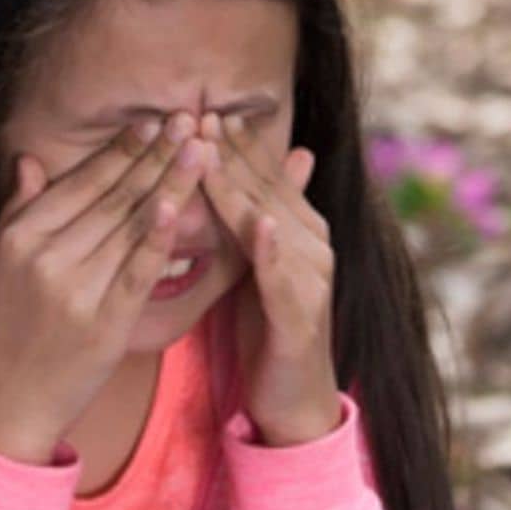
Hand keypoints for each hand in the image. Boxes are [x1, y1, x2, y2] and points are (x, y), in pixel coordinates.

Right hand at [0, 113, 207, 462]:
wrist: (12, 402)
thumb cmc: (9, 332)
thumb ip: (19, 212)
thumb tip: (31, 160)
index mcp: (22, 237)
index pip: (81, 183)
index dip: (122, 151)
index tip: (155, 122)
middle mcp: (45, 256)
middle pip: (111, 196)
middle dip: (155, 155)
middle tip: (190, 118)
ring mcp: (74, 288)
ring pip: (130, 225)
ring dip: (170, 183)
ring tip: (202, 149)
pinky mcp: (103, 322)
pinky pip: (137, 271)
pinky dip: (158, 237)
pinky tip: (179, 205)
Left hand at [200, 111, 341, 446]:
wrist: (293, 400)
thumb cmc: (266, 331)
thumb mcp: (252, 266)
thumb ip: (243, 220)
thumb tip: (224, 178)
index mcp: (297, 232)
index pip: (263, 176)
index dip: (233, 143)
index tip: (199, 110)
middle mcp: (312, 247)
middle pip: (266, 189)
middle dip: (231, 151)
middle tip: (198, 113)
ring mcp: (311, 281)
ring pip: (272, 223)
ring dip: (243, 186)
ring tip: (213, 151)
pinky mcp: (301, 317)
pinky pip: (284, 277)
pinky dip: (272, 248)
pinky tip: (258, 222)